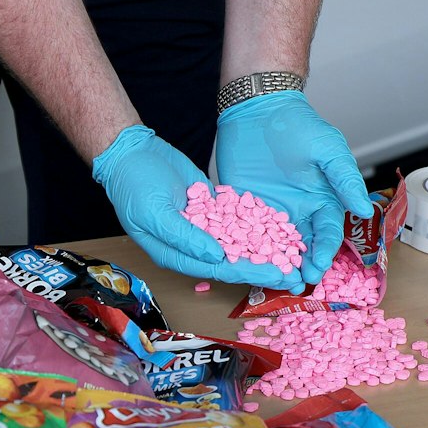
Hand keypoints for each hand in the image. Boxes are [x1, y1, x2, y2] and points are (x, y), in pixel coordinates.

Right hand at [92, 126, 301, 289]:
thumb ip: (184, 236)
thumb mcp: (154, 213)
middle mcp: (192, 245)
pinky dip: (256, 222)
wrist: (132, 152)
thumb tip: (216, 257)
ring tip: (293, 252)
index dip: (248, 273)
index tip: (276, 275)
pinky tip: (280, 226)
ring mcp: (203, 225)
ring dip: (264, 247)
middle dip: (264, 265)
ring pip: (238, 241)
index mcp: (176, 254)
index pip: (217, 270)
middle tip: (294, 272)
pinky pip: (236, 217)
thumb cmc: (133, 186)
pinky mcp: (212, 207)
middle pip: (233, 260)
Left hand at [215, 90, 370, 283]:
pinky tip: (245, 264)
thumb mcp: (328, 148)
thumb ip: (345, 179)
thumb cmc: (298, 124)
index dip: (324, 251)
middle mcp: (298, 212)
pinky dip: (247, 250)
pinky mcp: (244, 208)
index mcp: (321, 201)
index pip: (326, 233)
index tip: (318, 265)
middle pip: (303, 247)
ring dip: (277, 265)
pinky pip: (246, 234)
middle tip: (298, 283)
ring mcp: (270, 212)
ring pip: (276, 246)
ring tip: (276, 283)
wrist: (258, 108)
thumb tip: (364, 210)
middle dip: (302, 266)